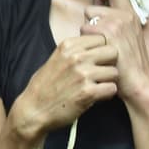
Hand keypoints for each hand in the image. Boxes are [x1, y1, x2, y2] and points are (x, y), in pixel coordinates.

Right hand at [8, 28, 117, 142]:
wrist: (33, 111)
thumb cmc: (44, 86)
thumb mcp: (55, 59)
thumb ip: (75, 50)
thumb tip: (96, 43)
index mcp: (68, 46)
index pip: (101, 38)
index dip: (101, 50)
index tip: (95, 60)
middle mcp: (76, 57)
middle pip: (112, 52)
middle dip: (109, 63)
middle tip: (100, 74)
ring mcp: (82, 74)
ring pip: (115, 72)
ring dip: (108, 81)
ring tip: (96, 86)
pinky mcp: (87, 92)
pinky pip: (112, 89)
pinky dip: (106, 94)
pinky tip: (96, 96)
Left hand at [82, 0, 148, 108]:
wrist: (137, 80)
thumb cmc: (130, 63)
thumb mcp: (130, 37)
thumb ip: (117, 23)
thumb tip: (97, 16)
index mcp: (130, 14)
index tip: (97, 2)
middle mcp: (123, 15)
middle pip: (90, 8)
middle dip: (89, 23)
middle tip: (97, 40)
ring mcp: (114, 23)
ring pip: (85, 22)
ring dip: (86, 35)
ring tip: (98, 49)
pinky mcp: (106, 33)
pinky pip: (83, 32)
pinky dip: (85, 43)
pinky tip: (95, 53)